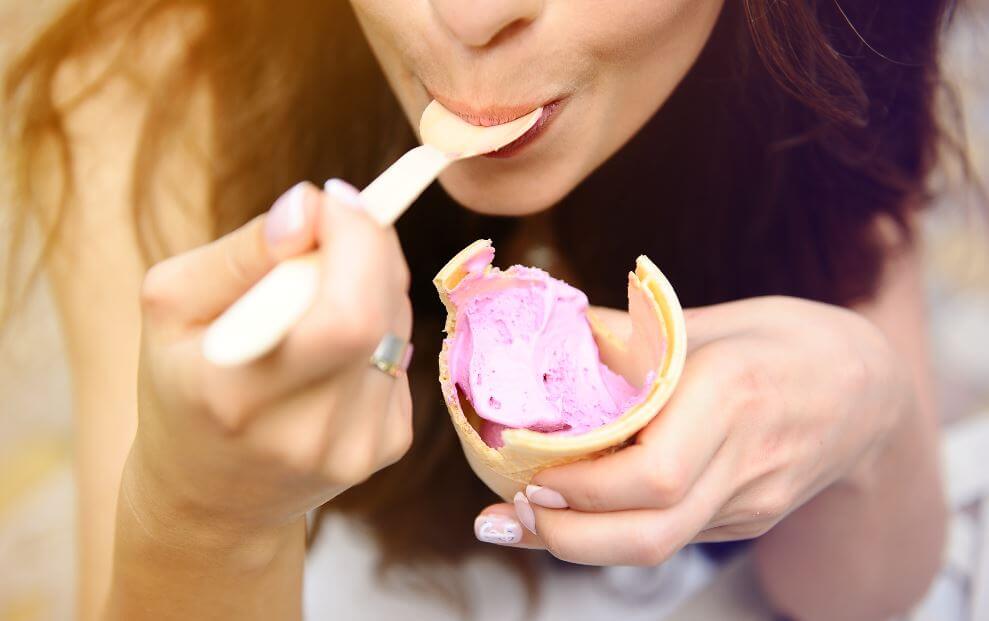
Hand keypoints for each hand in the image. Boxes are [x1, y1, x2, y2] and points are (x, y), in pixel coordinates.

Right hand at [125, 179, 413, 543]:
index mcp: (239, 398)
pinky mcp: (386, 447)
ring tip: (322, 290)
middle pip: (380, 316)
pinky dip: (376, 327)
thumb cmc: (183, 385)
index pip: (344, 315)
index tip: (331, 200)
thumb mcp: (172, 307)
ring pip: (397, 327)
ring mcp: (356, 447)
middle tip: (335, 227)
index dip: (355, 241)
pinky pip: (400, 355)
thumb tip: (311, 208)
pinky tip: (334, 344)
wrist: (211, 496)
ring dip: (373, 284)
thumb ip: (241, 252)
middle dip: (368, 247)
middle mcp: (308, 434)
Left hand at [473, 297, 907, 564]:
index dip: (582, 487)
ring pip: (659, 547)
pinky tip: (577, 510)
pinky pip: (674, 535)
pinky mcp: (749, 519)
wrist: (871, 390)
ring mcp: (752, 500)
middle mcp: (745, 459)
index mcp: (734, 394)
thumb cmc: (785, 340)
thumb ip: (633, 334)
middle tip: (510, 512)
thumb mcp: (713, 318)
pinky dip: (615, 530)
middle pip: (651, 534)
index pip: (653, 474)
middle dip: (567, 536)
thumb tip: (551, 336)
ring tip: (524, 517)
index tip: (527, 470)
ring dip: (582, 543)